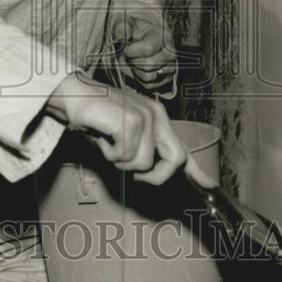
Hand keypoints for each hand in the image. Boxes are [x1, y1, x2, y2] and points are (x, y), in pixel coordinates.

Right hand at [46, 74, 214, 187]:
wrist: (70, 93)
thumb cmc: (93, 116)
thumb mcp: (120, 136)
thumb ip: (138, 151)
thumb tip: (147, 174)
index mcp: (157, 118)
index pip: (181, 148)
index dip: (197, 171)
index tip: (211, 187)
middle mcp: (156, 116)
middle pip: (176, 160)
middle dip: (157, 177)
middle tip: (136, 176)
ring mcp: (146, 117)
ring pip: (144, 164)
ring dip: (121, 162)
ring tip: (109, 142)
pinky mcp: (132, 121)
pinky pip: (126, 157)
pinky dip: (110, 154)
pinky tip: (103, 136)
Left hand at [112, 16, 177, 92]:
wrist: (135, 45)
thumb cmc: (131, 32)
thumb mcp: (123, 24)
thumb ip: (121, 27)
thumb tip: (123, 36)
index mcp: (163, 35)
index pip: (148, 49)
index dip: (132, 51)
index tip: (127, 48)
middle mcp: (170, 52)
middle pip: (149, 64)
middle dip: (134, 61)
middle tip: (132, 56)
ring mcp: (170, 67)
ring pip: (149, 76)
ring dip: (137, 70)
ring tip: (136, 61)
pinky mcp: (166, 79)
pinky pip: (149, 85)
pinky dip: (140, 79)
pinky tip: (140, 69)